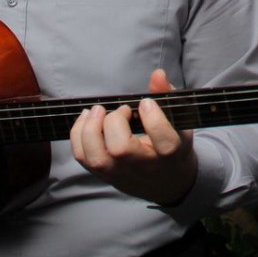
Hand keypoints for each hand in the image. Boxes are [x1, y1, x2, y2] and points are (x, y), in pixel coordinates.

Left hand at [70, 69, 197, 205]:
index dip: (154, 119)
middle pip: (121, 150)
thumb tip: (157, 74)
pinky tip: (88, 119)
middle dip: (114, 121)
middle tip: (121, 110)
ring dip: (91, 129)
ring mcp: (121, 174)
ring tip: (97, 111)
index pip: (164, 143)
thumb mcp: (178, 121)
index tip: (146, 103)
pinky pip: (83, 158)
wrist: (166, 182)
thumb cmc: (172, 145)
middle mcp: (144, 168)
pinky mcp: (105, 175)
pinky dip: (79, 135)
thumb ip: (167, 96)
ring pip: (97, 158)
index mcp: (171, 155)